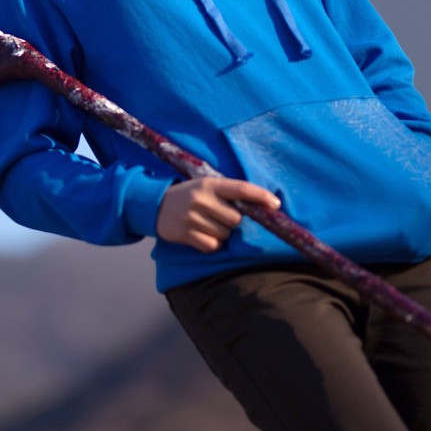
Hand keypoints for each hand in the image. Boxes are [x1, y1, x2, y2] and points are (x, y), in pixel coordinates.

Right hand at [156, 178, 281, 252]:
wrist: (155, 205)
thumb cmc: (190, 195)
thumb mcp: (206, 186)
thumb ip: (228, 194)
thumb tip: (261, 208)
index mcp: (210, 184)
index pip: (241, 189)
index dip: (260, 196)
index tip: (275, 205)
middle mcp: (201, 199)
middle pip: (235, 219)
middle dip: (233, 221)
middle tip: (219, 216)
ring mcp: (192, 217)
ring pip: (224, 234)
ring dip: (221, 233)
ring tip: (207, 224)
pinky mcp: (185, 233)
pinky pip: (212, 246)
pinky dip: (211, 244)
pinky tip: (201, 235)